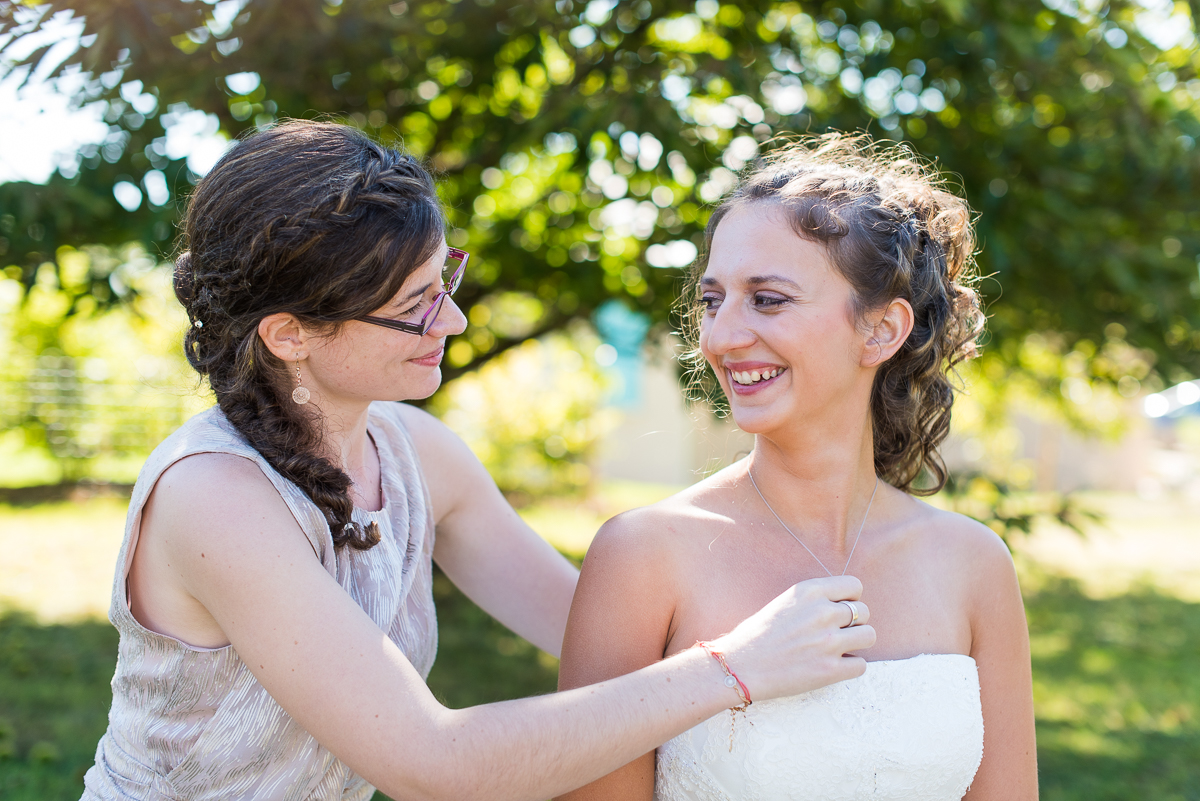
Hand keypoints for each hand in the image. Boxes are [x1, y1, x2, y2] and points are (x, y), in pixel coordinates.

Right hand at [708, 576, 875, 702]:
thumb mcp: (785, 602)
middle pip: (865, 612)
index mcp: (809, 592)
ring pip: (869, 636)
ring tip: (838, 649)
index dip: (851, 598)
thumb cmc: (758, 634)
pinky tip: (832, 666)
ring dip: (857, 643)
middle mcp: (822, 613)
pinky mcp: (830, 670)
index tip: (840, 609)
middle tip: (836, 633)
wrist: (739, 666)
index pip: (855, 586)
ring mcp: (828, 642)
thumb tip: (846, 603)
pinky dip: (850, 667)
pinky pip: (861, 665)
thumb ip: (815, 600)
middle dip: (855, 622)